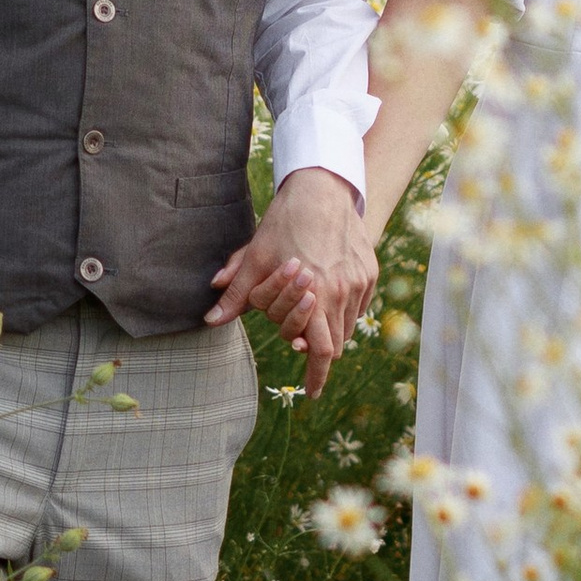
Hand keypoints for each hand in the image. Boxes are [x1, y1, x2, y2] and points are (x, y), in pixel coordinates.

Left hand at [206, 169, 377, 398]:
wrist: (323, 188)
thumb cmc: (285, 221)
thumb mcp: (256, 257)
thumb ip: (238, 294)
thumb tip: (211, 321)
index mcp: (315, 293)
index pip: (322, 351)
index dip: (317, 376)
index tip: (312, 393)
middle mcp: (343, 291)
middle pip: (338, 345)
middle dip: (322, 356)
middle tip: (309, 363)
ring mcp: (360, 282)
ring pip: (349, 327)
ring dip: (332, 333)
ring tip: (314, 324)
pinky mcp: (370, 271)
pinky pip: (359, 306)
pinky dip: (344, 312)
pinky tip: (328, 299)